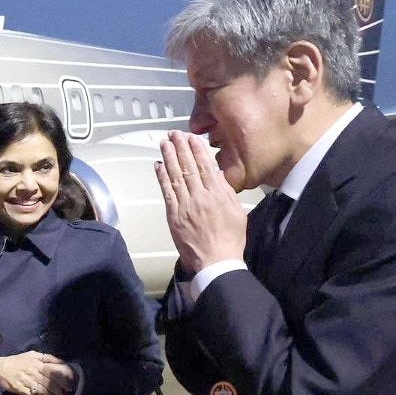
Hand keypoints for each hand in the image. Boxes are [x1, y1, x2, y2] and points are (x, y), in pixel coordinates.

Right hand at [0, 351, 71, 394]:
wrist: (0, 368)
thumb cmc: (18, 361)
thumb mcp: (32, 355)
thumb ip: (47, 358)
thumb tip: (61, 362)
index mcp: (36, 363)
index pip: (51, 371)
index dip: (61, 379)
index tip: (69, 384)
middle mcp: (31, 372)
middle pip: (48, 383)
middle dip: (59, 390)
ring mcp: (26, 382)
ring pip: (42, 391)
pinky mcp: (21, 390)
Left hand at [155, 130, 246, 272]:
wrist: (216, 261)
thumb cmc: (230, 238)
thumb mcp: (237, 211)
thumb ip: (226, 191)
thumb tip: (216, 173)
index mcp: (217, 195)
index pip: (205, 166)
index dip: (196, 150)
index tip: (191, 137)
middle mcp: (200, 197)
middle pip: (188, 167)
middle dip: (180, 148)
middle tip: (174, 134)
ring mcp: (185, 206)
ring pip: (175, 176)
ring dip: (169, 158)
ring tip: (164, 143)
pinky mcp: (174, 216)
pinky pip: (167, 192)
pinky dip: (162, 177)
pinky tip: (158, 165)